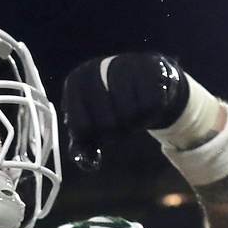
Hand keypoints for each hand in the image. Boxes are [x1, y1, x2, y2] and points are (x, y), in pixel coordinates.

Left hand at [62, 52, 188, 171]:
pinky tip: (145, 109)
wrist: (144, 79)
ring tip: (131, 117)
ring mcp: (123, 65)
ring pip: (128, 115)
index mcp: (76, 81)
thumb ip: (83, 145)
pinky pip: (150, 107)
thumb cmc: (112, 104)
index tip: (99, 132)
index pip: (79, 126)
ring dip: (132, 126)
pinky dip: (148, 117)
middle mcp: (97, 68)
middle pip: (105, 123)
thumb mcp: (92, 123)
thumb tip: (87, 163)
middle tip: (119, 126)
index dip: (92, 137)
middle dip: (114, 133)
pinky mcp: (151, 68)